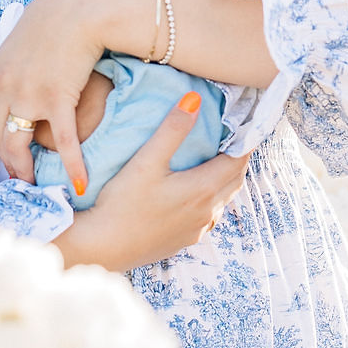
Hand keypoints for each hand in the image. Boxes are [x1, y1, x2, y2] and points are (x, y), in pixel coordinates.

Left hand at [0, 0, 110, 190]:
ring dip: (26, 169)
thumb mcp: (25, 37)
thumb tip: (25, 69)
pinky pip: (63, 141)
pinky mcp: (56, 98)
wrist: (80, 4)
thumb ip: (20, 59)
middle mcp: (5, 86)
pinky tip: (79, 182)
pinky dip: (71, 165)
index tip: (8, 156)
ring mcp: (28, 94)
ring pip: (20, 144)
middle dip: (8, 161)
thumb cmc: (60, 15)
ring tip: (36, 184)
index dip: (0, 141)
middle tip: (19, 179)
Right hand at [55, 93, 249, 272]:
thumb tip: (194, 99)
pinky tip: (195, 192)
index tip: (244, 123)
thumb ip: (172, 130)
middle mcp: (207, 212)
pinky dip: (211, 198)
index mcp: (203, 189)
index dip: (244, 140)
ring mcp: (197, 229)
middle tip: (232, 137)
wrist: (103, 248)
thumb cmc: (121, 204)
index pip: (238, 160)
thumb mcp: (146, 161)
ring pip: (223, 199)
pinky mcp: (184, 241)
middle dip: (237, 157)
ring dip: (224, 179)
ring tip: (215, 160)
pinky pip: (209, 216)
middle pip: (235, 179)